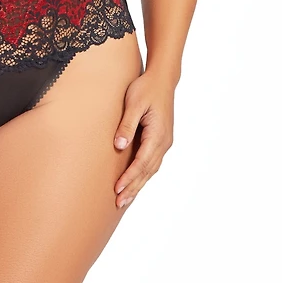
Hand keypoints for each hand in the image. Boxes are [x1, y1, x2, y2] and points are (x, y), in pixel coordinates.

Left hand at [113, 69, 174, 208]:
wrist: (162, 80)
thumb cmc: (146, 89)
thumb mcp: (134, 103)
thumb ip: (127, 125)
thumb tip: (119, 145)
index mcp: (157, 134)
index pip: (142, 162)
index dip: (129, 177)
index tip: (117, 189)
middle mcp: (164, 142)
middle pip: (147, 171)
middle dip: (133, 187)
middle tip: (118, 203)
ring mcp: (164, 142)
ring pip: (151, 169)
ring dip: (139, 184)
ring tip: (125, 198)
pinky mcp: (161, 139)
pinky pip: (152, 162)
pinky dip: (143, 174)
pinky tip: (135, 181)